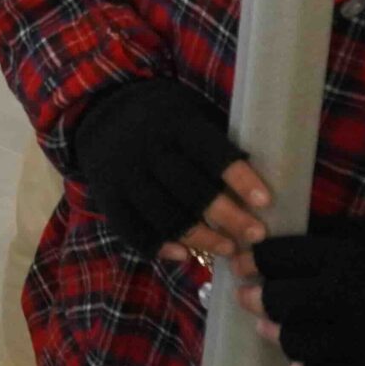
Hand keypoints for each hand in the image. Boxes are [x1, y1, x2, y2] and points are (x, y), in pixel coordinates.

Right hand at [71, 78, 271, 260]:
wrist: (98, 110)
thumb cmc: (160, 115)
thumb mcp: (188, 109)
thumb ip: (215, 140)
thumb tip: (261, 177)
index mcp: (173, 122)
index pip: (210, 152)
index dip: (239, 177)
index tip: (266, 201)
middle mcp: (145, 148)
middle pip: (190, 190)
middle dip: (228, 217)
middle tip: (256, 236)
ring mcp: (122, 174)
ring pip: (164, 215)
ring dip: (201, 238)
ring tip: (229, 250)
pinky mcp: (107, 196)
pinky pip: (132, 229)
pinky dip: (159, 246)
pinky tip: (184, 256)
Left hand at [232, 217, 364, 365]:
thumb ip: (319, 236)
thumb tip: (264, 244)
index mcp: (345, 256)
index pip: (274, 258)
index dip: (254, 260)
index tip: (247, 264)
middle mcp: (350, 296)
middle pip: (277, 303)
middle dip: (257, 298)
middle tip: (249, 297)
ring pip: (295, 344)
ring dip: (279, 337)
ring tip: (273, 330)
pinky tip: (303, 365)